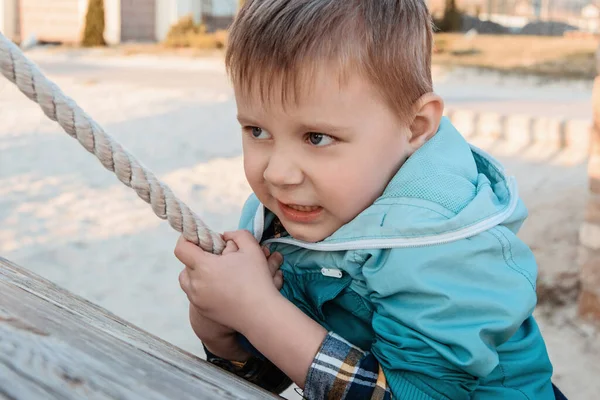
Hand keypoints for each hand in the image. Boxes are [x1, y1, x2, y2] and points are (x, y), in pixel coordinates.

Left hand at [183, 240, 283, 360]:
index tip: (199, 238)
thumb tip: (225, 236)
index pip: (181, 248)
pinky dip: (203, 288)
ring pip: (188, 281)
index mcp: (204, 266)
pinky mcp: (202, 310)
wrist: (260, 314)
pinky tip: (221, 287)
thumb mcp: (252, 248)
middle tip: (215, 258)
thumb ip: (237, 235)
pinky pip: (195, 295)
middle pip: (185, 266)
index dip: (187, 239)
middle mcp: (195, 283)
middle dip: (197, 258)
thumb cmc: (256, 280)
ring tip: (217, 273)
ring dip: (198, 274)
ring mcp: (197, 299)